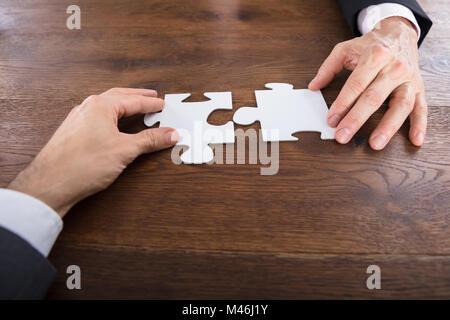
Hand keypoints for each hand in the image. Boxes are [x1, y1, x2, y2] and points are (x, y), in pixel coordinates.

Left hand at [8, 88, 177, 217]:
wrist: (51, 184)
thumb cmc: (82, 165)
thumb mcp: (125, 150)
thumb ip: (150, 140)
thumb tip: (170, 134)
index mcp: (101, 106)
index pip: (133, 101)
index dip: (151, 104)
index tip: (162, 104)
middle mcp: (87, 108)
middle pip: (118, 97)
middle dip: (137, 97)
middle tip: (151, 97)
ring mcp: (78, 119)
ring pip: (106, 107)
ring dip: (123, 106)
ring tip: (135, 108)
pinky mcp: (73, 132)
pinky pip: (97, 117)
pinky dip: (111, 117)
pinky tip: (113, 125)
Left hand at [309, 16, 426, 149]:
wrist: (399, 33)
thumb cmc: (371, 45)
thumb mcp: (345, 49)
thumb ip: (328, 68)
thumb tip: (314, 86)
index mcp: (375, 56)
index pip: (356, 84)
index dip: (342, 104)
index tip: (331, 120)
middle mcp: (394, 68)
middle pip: (374, 97)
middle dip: (356, 119)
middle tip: (342, 136)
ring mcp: (408, 79)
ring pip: (401, 105)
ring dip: (388, 127)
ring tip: (375, 143)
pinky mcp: (419, 88)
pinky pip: (422, 108)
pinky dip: (420, 125)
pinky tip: (415, 139)